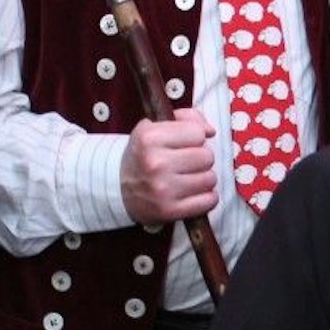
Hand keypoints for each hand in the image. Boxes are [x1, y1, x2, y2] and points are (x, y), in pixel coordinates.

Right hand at [120, 110, 217, 224]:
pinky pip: (208, 201)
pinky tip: (191, 193)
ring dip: (203, 178)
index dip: (194, 137)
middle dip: (200, 158)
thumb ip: (187, 119)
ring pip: (210, 178)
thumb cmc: (144, 155)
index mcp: (149, 138)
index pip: (198, 133)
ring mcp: (162, 189)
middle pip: (207, 156)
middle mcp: (155, 163)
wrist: (118, 188)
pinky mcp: (169, 210)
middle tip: (185, 163)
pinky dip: (205, 198)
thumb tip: (210, 131)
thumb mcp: (155, 127)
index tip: (183, 144)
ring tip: (187, 178)